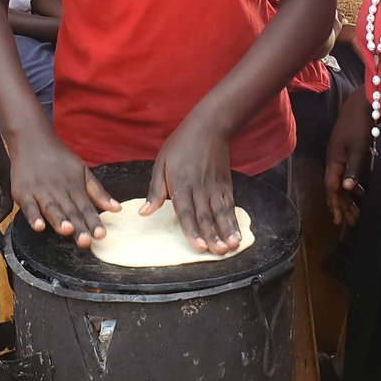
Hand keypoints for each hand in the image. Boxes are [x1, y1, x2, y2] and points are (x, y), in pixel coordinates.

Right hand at [9, 127, 117, 247]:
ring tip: (67, 231)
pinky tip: (38, 226)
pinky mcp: (23, 192)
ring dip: (58, 221)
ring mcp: (40, 191)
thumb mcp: (82, 171)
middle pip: (70, 211)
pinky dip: (33, 216)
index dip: (93, 222)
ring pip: (51, 208)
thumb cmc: (59, 159)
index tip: (101, 235)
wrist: (33, 140)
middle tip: (86, 241)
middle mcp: (59, 190)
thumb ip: (98, 192)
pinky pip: (28, 206)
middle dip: (78, 227)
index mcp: (74, 187)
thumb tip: (117, 208)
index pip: (86, 207)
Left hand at [144, 113, 239, 254]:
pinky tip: (237, 234)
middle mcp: (199, 188)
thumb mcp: (161, 163)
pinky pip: (229, 206)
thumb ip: (155, 190)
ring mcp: (214, 187)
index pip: (186, 212)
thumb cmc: (180, 145)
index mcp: (180, 184)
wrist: (208, 127)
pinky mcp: (225, 185)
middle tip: (218, 252)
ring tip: (231, 247)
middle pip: (206, 216)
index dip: (193, 230)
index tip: (198, 247)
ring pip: (221, 213)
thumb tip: (144, 212)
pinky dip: (234, 221)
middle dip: (212, 236)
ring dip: (226, 231)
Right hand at [325, 86, 370, 227]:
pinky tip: (360, 193)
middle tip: (351, 222)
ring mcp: (339, 156)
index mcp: (333, 161)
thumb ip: (353, 169)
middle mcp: (333, 160)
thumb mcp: (358, 149)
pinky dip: (352, 187)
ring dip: (347, 198)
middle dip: (342, 205)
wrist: (360, 104)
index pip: (331, 188)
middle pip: (335, 188)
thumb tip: (346, 189)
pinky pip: (346, 175)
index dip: (335, 204)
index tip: (339, 221)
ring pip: (340, 182)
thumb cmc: (360, 126)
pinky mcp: (346, 152)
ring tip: (356, 212)